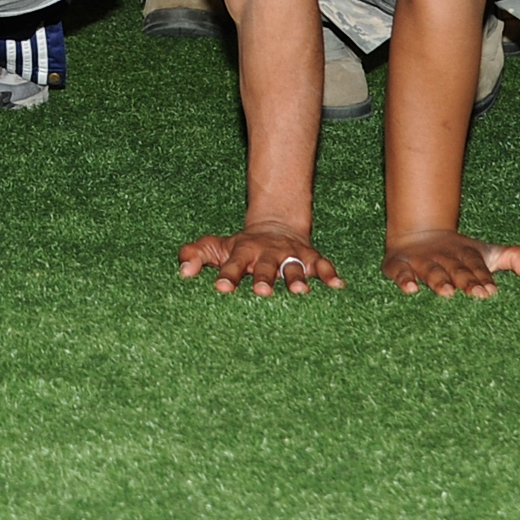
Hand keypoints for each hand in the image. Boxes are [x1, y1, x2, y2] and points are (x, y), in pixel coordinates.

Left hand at [179, 228, 343, 294]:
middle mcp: (267, 253)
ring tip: (300, 292)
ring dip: (296, 278)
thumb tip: (182, 272)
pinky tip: (337, 286)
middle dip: (264, 278)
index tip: (221, 289)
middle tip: (262, 292)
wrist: (275, 227)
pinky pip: (322, 265)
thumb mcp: (216, 247)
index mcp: (243, 251)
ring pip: (294, 266)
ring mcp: (290, 254)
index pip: (232, 264)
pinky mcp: (311, 257)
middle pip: (265, 266)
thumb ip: (195, 255)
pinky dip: (330, 274)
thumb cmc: (241, 247)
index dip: (227, 276)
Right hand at [382, 231, 519, 298]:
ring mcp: (421, 261)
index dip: (484, 277)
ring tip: (448, 293)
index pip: (477, 266)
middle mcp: (444, 257)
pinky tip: (410, 289)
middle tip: (476, 293)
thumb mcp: (488, 254)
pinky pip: (399, 272)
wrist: (418, 234)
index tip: (492, 290)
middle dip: (466, 280)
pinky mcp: (398, 265)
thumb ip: (514, 258)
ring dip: (439, 281)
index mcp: (466, 255)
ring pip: (431, 272)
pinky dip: (403, 279)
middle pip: (456, 269)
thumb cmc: (460, 255)